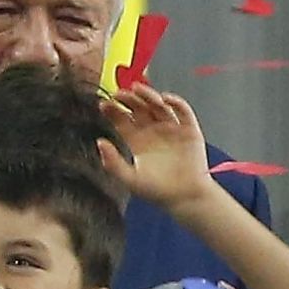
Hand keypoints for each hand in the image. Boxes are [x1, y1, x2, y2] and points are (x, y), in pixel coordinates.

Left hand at [97, 84, 218, 211]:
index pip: (121, 118)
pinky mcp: (188, 130)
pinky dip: (175, 102)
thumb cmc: (157, 190)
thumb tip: (99, 142)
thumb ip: (113, 162)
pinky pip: (182, 111)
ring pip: (157, 105)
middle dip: (128, 98)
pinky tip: (165, 99)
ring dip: (148, 95)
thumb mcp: (129, 179)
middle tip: (120, 93)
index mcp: (135, 139)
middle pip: (137, 107)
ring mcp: (170, 128)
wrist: (185, 198)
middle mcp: (151, 130)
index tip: (104, 103)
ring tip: (138, 90)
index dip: (112, 109)